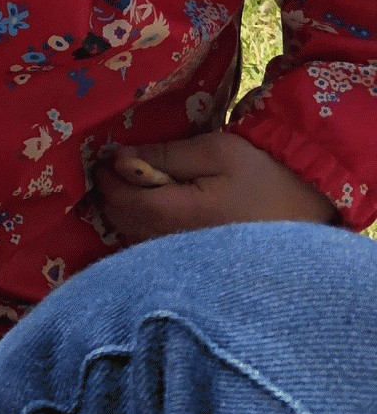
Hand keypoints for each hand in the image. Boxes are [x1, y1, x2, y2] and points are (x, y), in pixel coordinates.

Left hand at [95, 131, 337, 243]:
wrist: (309, 205)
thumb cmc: (263, 172)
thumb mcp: (214, 151)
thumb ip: (163, 156)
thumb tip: (118, 158)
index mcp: (184, 216)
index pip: (122, 203)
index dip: (106, 178)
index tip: (105, 158)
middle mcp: (180, 245)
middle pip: (122, 223)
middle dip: (111, 194)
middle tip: (118, 168)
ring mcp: (189, 258)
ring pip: (134, 238)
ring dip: (125, 211)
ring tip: (137, 184)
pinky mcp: (198, 262)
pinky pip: (154, 246)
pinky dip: (143, 226)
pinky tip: (155, 207)